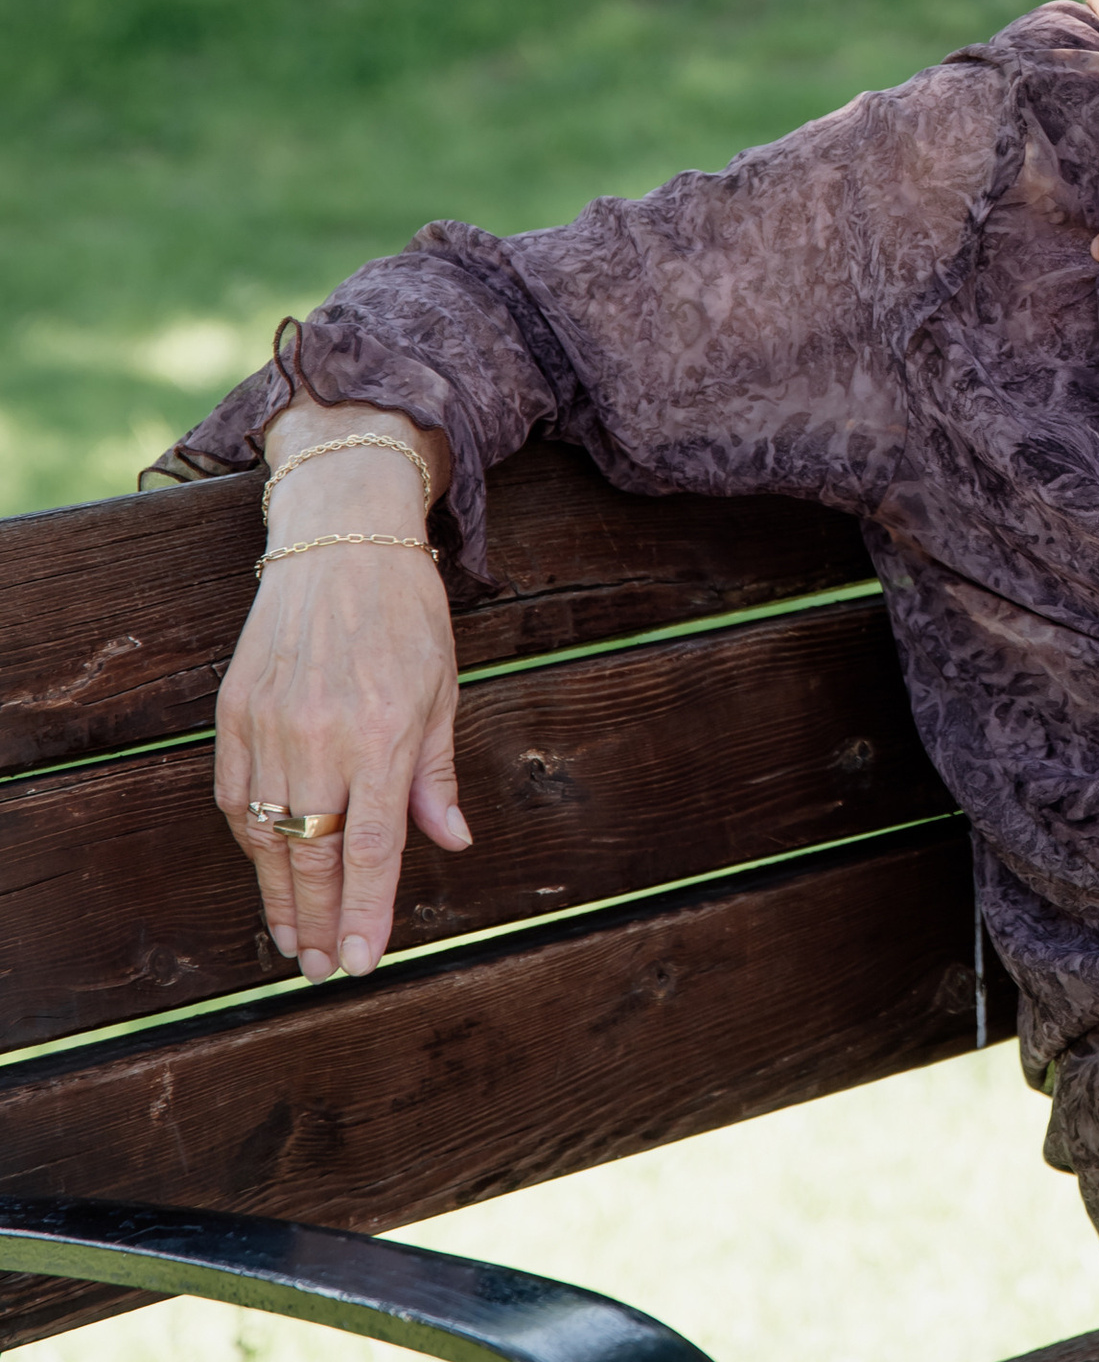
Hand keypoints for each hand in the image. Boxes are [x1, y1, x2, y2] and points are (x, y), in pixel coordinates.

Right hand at [212, 410, 471, 982]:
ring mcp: (271, 725)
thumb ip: (437, 773)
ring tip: (293, 938)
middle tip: (322, 967)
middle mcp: (323, 736)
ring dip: (279, 894)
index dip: (366, 912)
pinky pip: (236, 797)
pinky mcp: (234, 712)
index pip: (371, 848)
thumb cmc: (407, 614)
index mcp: (385, 732)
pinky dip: (251, 839)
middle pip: (314, 856)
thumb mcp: (443, 687)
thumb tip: (452, 842)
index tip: (361, 962)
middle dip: (318, 921)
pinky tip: (268, 868)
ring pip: (267, 836)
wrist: (341, 542)